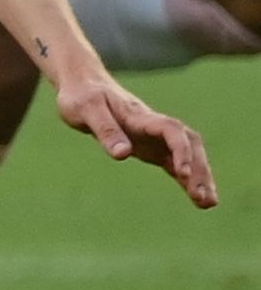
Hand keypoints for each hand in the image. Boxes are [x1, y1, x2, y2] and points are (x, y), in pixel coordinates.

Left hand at [54, 63, 217, 207]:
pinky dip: (186, 179)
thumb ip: (105, 130)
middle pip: (188, 144)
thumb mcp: (86, 110)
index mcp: (140, 116)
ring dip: (199, 176)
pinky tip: (196, 197)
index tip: (182, 172)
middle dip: (199, 169)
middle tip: (203, 197)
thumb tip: (123, 155)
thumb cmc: (81, 96)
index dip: (181, 149)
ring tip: (208, 203)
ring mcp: (154, 137)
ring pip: (187, 155)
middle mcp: (154, 126)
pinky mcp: (149, 146)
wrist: (81, 86)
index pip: (171, 130)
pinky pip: (174, 163)